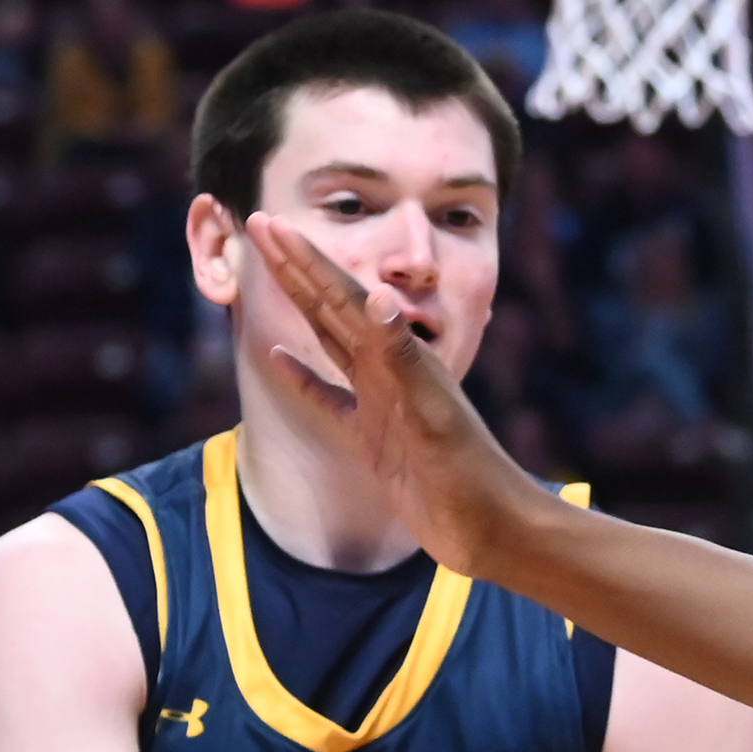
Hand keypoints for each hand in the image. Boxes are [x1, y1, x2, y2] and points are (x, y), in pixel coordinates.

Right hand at [241, 212, 549, 576]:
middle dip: (295, 266)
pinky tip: (280, 358)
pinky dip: (303, 377)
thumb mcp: (431, 414)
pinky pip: (330, 399)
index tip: (266, 220)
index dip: (304, 258)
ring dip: (301, 306)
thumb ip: (403, 357)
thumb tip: (378, 295)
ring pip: (330, 341)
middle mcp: (391, 371)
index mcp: (401, 357)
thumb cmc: (470, 476)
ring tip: (269, 273)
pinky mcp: (375, 440)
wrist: (495, 531)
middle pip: (332, 306)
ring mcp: (381, 404)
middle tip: (257, 224)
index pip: (343, 295)